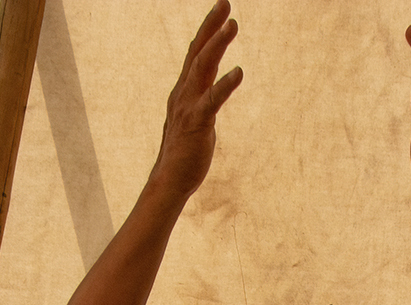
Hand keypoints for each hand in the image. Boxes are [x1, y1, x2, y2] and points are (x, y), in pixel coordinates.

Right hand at [149, 2, 241, 200]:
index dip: (208, 30)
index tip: (222, 10)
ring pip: (202, 68)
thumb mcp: (195, 118)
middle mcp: (183, 93)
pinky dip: (225, 85)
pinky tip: (239, 72)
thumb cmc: (185, 152)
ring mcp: (188, 106)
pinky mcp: (197, 124)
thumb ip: (202, 101)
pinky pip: (212, 101)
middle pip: (197, 52)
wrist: (170, 181)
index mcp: (184, 90)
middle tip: (225, 3)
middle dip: (211, 26)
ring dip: (217, 45)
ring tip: (233, 25)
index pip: (195, 53)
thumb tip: (213, 93)